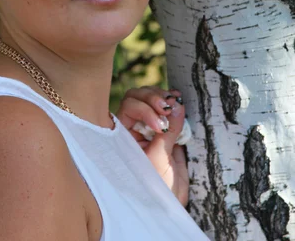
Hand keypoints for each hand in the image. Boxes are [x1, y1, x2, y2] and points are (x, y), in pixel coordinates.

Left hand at [116, 86, 188, 205]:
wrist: (169, 206)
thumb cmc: (154, 188)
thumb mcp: (159, 160)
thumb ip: (168, 132)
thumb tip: (177, 106)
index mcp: (123, 134)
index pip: (129, 107)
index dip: (144, 110)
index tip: (159, 127)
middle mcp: (134, 126)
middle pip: (138, 97)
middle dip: (153, 98)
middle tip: (167, 108)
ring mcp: (149, 126)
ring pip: (151, 99)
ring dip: (163, 98)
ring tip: (176, 103)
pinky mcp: (165, 129)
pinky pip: (166, 110)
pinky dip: (173, 103)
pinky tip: (180, 102)